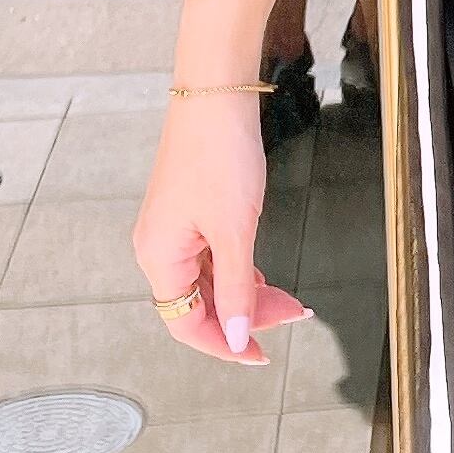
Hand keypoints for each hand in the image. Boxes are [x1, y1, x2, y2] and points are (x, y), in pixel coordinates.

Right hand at [131, 91, 313, 366]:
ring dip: (249, 294)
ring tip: (290, 299)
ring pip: (211, 283)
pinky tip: (265, 277)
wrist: (215, 96)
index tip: (260, 355)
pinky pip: (213, 259)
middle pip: (201, 305)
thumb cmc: (219, 156)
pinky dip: (241, 271)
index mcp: (159, 258)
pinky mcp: (190, 215)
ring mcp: (174, 232)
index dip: (223, 346)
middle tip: (294, 315)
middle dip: (247, 316)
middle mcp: (159, 249)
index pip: (186, 324)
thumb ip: (238, 289)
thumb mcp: (235, 231)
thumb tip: (237, 337)